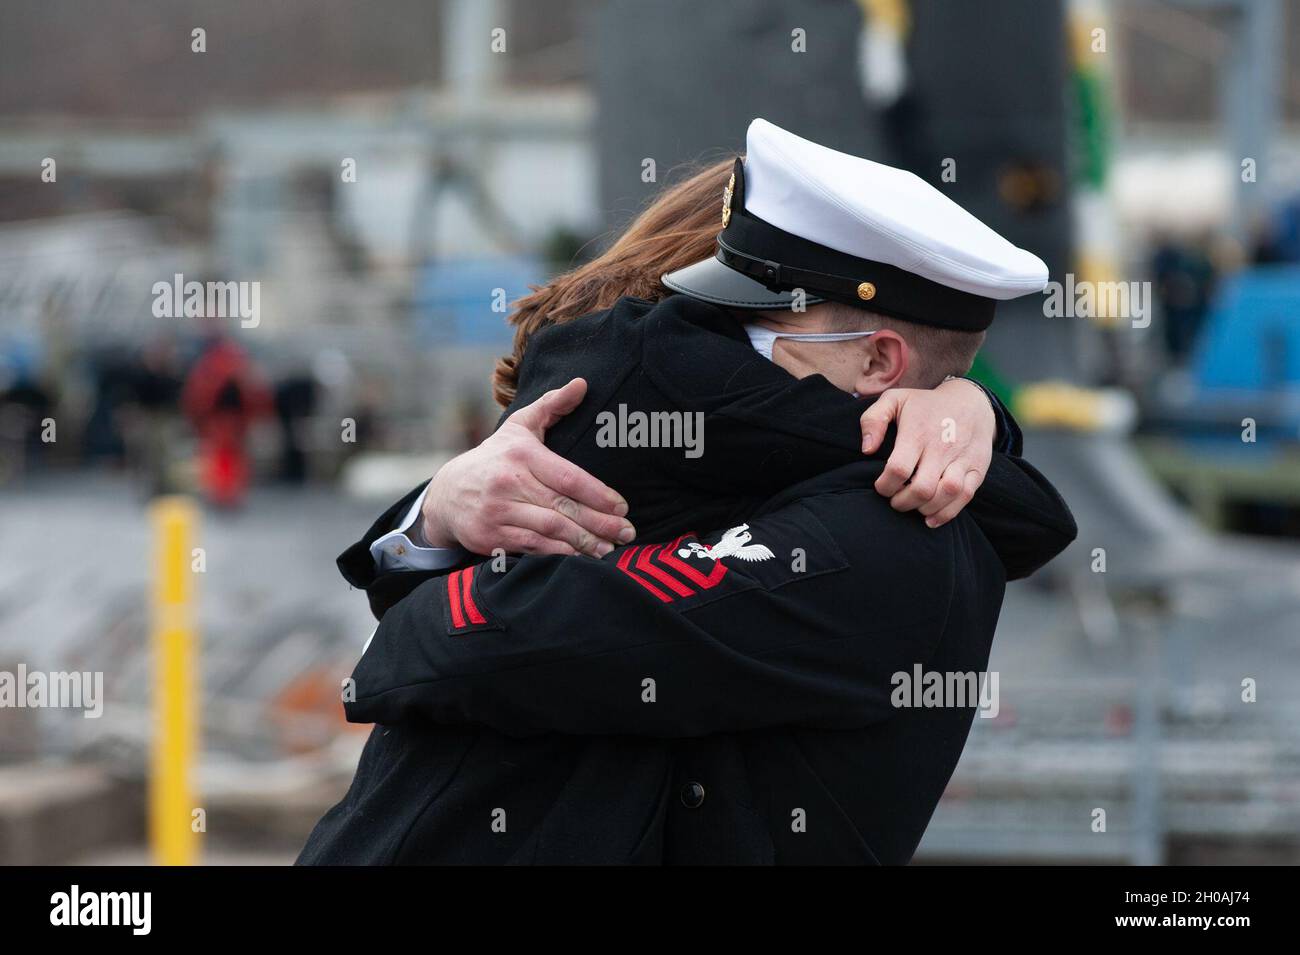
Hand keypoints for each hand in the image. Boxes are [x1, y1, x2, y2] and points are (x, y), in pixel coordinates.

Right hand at [421, 378, 634, 556]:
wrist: (446, 494)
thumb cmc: (494, 458)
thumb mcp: (519, 426)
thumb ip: (552, 405)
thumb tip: (582, 384)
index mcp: (520, 454)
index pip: (567, 477)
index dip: (598, 494)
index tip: (623, 507)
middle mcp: (508, 482)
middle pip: (563, 507)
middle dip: (600, 523)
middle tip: (627, 533)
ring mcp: (498, 511)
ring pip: (550, 530)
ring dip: (584, 542)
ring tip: (610, 549)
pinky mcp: (489, 536)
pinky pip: (532, 548)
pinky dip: (559, 555)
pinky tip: (581, 557)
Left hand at [859, 378, 995, 527]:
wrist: (971, 401)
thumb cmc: (925, 405)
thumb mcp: (895, 400)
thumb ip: (873, 420)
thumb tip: (866, 449)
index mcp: (918, 432)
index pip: (899, 469)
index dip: (885, 485)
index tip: (881, 486)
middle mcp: (942, 447)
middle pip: (922, 488)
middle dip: (902, 502)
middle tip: (895, 500)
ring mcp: (962, 459)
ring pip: (946, 494)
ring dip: (924, 509)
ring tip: (913, 506)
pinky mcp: (977, 468)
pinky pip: (965, 497)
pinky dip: (947, 513)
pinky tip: (931, 518)